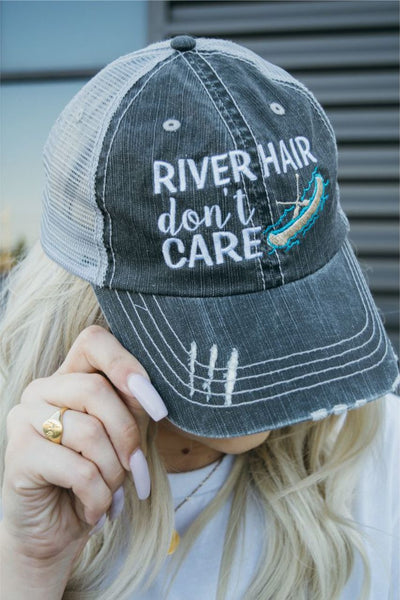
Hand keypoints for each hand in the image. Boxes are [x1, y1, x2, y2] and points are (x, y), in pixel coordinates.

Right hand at [1, 325, 167, 565]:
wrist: (56, 530)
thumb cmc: (95, 476)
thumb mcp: (122, 434)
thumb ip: (131, 406)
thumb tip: (151, 395)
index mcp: (68, 376)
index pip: (93, 341)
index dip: (126, 366)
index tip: (156, 406)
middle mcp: (41, 389)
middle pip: (97, 390)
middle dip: (127, 435)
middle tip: (136, 468)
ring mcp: (24, 417)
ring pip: (90, 432)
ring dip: (114, 472)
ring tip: (111, 491)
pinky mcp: (18, 453)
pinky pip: (79, 469)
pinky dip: (99, 496)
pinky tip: (95, 510)